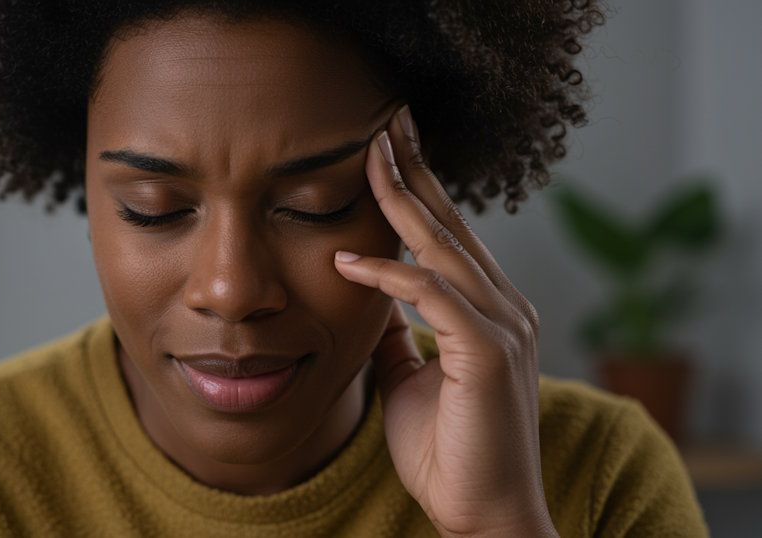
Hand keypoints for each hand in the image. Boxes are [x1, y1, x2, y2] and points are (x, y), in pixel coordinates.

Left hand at [333, 106, 554, 536]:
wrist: (482, 514)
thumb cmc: (448, 451)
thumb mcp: (409, 377)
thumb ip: (398, 332)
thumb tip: (367, 295)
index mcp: (487, 310)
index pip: (448, 236)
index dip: (418, 191)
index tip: (387, 150)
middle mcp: (503, 307)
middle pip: (452, 224)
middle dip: (416, 170)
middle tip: (387, 120)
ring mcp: (502, 327)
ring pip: (445, 246)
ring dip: (404, 198)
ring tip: (368, 154)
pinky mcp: (488, 354)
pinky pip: (434, 296)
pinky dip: (390, 273)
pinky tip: (348, 258)